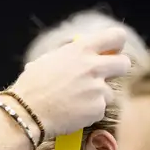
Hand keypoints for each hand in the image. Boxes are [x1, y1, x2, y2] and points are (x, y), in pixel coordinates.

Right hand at [6, 27, 130, 138]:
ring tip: (75, 101)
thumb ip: (71, 55)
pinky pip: (100, 109)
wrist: (26, 112)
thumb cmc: (32, 86)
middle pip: (124, 64)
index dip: (116, 45)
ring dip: (97, 96)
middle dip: (117, 70)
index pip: (116, 37)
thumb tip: (82, 54)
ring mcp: (97, 89)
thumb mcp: (49, 60)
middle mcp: (93, 67)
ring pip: (110, 91)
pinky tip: (73, 112)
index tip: (111, 52)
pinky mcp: (98, 108)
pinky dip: (89, 112)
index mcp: (81, 50)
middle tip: (103, 77)